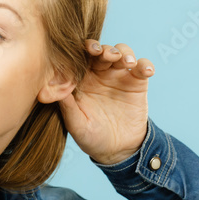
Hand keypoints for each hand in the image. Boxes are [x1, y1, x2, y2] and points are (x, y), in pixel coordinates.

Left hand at [59, 41, 153, 164]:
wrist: (118, 151)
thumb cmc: (92, 138)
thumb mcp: (77, 124)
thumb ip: (67, 106)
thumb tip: (51, 86)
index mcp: (82, 79)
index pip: (82, 56)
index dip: (84, 49)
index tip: (87, 50)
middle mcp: (100, 73)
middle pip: (103, 50)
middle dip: (105, 49)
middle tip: (107, 55)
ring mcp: (120, 76)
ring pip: (122, 53)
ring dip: (124, 53)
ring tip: (127, 63)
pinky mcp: (137, 83)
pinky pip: (142, 67)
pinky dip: (145, 65)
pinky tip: (147, 71)